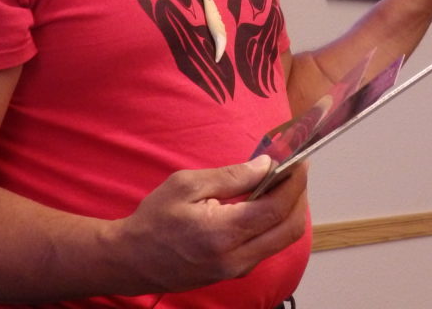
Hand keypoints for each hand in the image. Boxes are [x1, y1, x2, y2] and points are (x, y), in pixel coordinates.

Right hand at [115, 155, 308, 292]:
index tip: (299, 161)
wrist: (131, 260)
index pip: (276, 207)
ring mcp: (238, 269)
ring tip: (282, 182)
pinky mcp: (236, 272)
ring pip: (282, 240)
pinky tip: (266, 201)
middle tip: (296, 170)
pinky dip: (275, 223)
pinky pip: (268, 246)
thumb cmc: (154, 220)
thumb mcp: (186, 185)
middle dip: (299, 196)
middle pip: (289, 229)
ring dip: (290, 210)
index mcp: (223, 233)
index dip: (294, 182)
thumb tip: (265, 165)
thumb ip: (230, 176)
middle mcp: (236, 258)